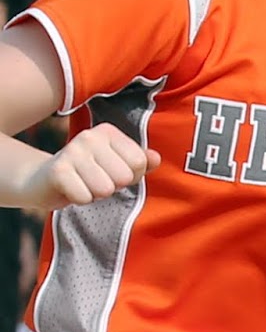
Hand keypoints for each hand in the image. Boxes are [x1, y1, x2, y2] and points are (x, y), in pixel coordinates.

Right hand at [21, 122, 160, 211]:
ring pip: (106, 189)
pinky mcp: (58, 171)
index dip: (131, 176)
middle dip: (114, 186)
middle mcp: (90, 136)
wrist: (43, 180)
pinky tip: (71, 189)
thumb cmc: (89, 173)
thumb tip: (156, 158)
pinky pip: (85, 197)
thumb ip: (141, 162)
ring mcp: (72, 151)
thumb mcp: (118, 165)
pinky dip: (81, 199)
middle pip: (125, 177)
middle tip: (96, 180)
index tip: (112, 172)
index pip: (140, 162)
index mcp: (108, 132)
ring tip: (84, 184)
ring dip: (96, 194)